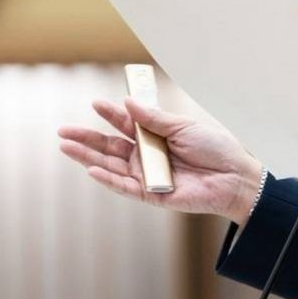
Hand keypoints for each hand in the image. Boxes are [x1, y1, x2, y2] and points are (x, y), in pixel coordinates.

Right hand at [58, 98, 263, 224]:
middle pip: (110, 147)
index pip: (125, 125)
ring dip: (88, 158)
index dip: (109, 115)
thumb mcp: (184, 126)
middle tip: (63, 131)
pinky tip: (91, 169)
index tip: (95, 103)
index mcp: (155, 137)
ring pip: (111, 166)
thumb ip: (154, 118)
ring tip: (66, 146)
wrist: (234, 176)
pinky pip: (125, 187)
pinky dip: (108, 179)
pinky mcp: (151, 195)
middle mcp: (147, 156)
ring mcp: (147, 175)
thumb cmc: (215, 149)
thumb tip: (127, 103)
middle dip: (86, 139)